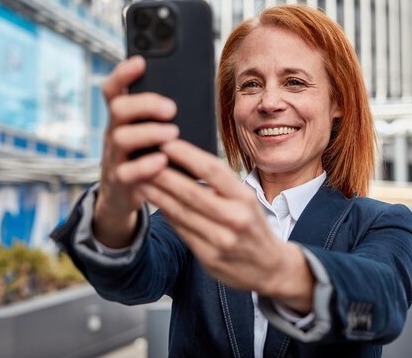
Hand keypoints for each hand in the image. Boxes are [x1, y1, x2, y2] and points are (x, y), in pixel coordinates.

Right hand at [93, 56, 178, 247]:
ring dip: (149, 132)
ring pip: (121, 138)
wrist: (122, 198)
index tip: (141, 61)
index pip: (113, 89)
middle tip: (170, 108)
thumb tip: (197, 95)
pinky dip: (145, 165)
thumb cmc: (145, 158)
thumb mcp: (149, 135)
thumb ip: (162, 117)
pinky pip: (127, 172)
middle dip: (145, 104)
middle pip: (118, 108)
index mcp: (122, 119)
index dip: (122, 74)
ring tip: (172, 133)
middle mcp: (114, 133)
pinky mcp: (120, 182)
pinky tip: (162, 161)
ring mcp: (115, 157)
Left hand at [138, 140, 314, 312]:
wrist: (271, 268)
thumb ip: (220, 185)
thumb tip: (184, 161)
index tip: (167, 143)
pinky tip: (155, 203)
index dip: (187, 155)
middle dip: (163, 175)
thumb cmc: (254, 226)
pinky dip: (166, 215)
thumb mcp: (247, 200)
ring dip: (157, 195)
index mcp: (245, 198)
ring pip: (181, 213)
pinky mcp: (209, 258)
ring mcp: (222, 241)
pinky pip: (181, 232)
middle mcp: (235, 218)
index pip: (213, 170)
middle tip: (142, 160)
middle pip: (192, 192)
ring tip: (140, 180)